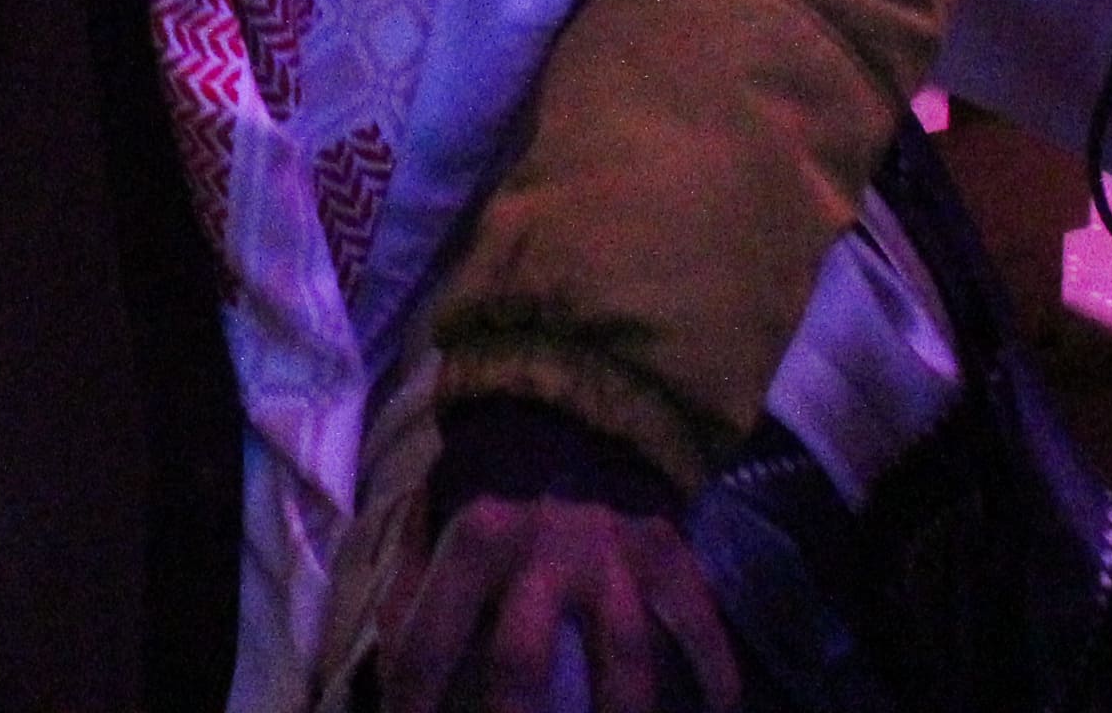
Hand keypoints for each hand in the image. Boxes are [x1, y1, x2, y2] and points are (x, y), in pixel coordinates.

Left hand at [388, 495, 736, 712]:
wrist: (571, 427)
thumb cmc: (492, 510)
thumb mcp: (434, 533)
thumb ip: (411, 598)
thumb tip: (394, 682)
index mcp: (471, 541)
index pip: (430, 642)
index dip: (416, 701)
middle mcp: (541, 548)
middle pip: (521, 660)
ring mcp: (613, 556)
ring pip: (622, 656)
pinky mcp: (670, 558)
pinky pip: (698, 627)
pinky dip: (713, 674)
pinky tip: (717, 708)